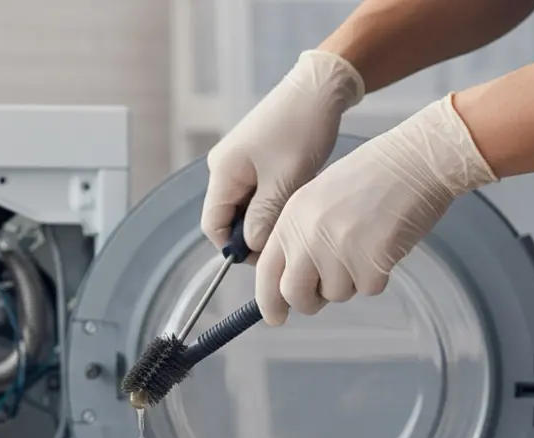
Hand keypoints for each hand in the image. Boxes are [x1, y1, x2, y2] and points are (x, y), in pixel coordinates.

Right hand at [202, 50, 363, 251]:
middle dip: (252, 231)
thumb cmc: (302, 128)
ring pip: (245, 204)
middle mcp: (223, 167)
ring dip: (266, 215)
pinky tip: (295, 194)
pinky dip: (273, 199)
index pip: (213, 224)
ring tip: (294, 212)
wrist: (320, 87)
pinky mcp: (254, 156)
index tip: (264, 255)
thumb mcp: (285, 179)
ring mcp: (238, 161)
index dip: (234, 246)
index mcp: (223, 172)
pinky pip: (256, 189)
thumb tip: (249, 246)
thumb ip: (264, 216)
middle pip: (228, 216)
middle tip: (285, 238)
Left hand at [254, 95, 498, 324]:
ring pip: (336, 294)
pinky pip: (369, 289)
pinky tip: (384, 246)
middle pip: (295, 294)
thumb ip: (299, 237)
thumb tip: (290, 280)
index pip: (267, 272)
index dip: (269, 300)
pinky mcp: (371, 261)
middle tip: (321, 296)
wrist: (415, 160)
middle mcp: (309, 236)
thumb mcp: (317, 200)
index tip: (274, 317)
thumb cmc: (371, 178)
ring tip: (364, 246)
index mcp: (291, 220)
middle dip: (308, 302)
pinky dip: (378, 276)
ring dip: (350, 281)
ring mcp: (339, 250)